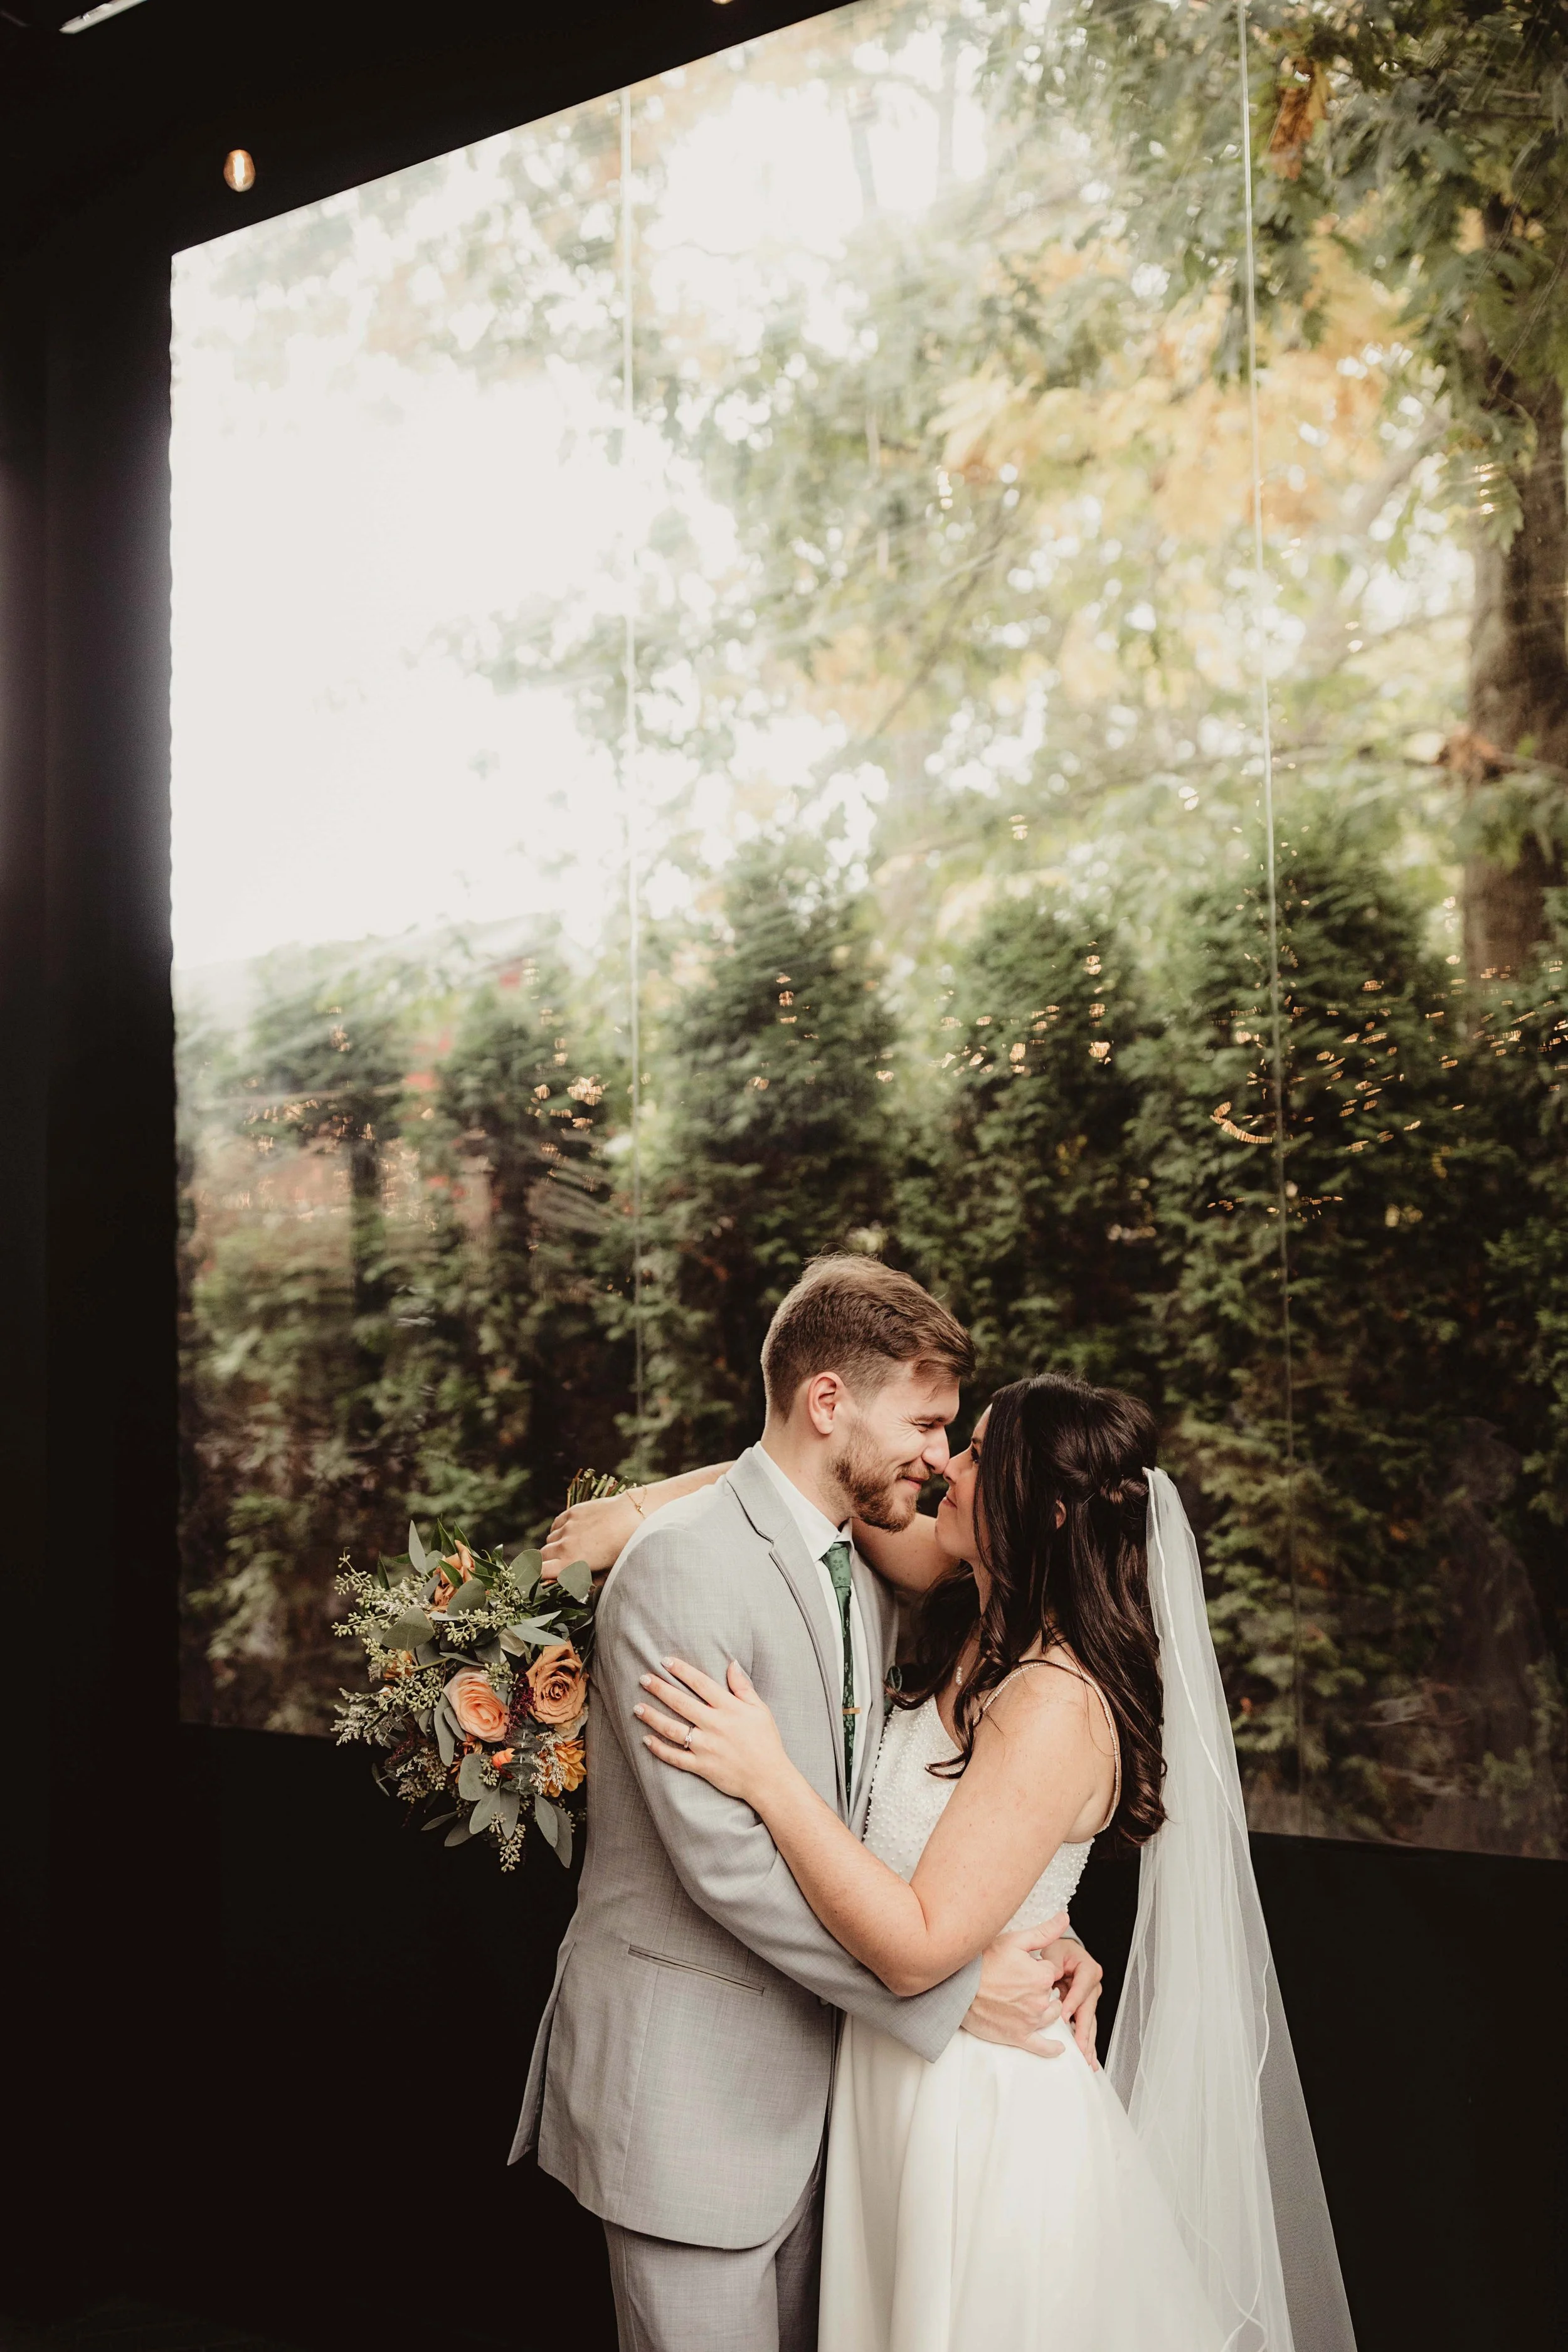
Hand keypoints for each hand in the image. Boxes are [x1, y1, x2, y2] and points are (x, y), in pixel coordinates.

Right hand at [541, 1490, 641, 1581]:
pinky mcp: (573, 1512)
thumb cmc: (625, 1548)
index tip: (539, 1578)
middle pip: (542, 1555)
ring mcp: (568, 1526)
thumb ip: (592, 1581)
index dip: (537, 1576)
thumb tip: (583, 1586)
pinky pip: (557, 1525)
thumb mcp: (609, 1571)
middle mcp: (565, 1544)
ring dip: (555, 1546)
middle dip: (545, 1562)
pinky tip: (570, 1533)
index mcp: (572, 1562)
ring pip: (550, 1539)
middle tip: (556, 1565)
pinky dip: (559, 1531)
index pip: (541, 1571)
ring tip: (571, 1547)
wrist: (633, 1516)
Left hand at [635, 1656, 787, 1805]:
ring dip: (653, 1717)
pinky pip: (675, 1757)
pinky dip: (659, 1749)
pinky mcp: (701, 1767)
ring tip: (637, 1707)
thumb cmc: (766, 1741)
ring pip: (673, 1729)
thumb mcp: (760, 1709)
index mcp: (729, 1708)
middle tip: (643, 1678)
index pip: (701, 1683)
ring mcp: (706, 1747)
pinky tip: (646, 1739)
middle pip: (681, 1703)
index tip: (665, 1661)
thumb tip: (731, 1663)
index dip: (682, 1671)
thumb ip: (743, 1687)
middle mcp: (715, 1725)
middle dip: (660, 1689)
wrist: (769, 1779)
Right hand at [962, 1915, 1083, 2059]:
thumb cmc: (983, 1961)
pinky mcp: (1019, 2036)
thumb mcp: (1014, 1940)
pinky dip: (1052, 2048)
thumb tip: (1065, 1917)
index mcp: (1041, 1976)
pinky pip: (1042, 2047)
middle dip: (1042, 1988)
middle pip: (1053, 1994)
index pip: (1052, 1971)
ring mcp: (1030, 2021)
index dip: (1039, 1967)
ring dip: (1046, 2009)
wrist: (958, 1988)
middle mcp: (1040, 2000)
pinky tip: (1058, 2047)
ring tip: (1029, 2002)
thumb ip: (1044, 1931)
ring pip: (1051, 2015)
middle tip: (1020, 1983)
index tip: (1023, 1966)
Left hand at [1041, 1933, 1102, 2067]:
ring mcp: (1089, 2000)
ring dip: (1088, 2041)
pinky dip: (1086, 2041)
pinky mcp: (1084, 2010)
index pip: (1082, 1987)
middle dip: (1085, 2030)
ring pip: (1090, 2022)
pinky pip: (1085, 2026)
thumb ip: (1053, 1961)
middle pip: (1089, 2009)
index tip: (1064, 2016)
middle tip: (1080, 2047)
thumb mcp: (1053, 1950)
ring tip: (1086, 2059)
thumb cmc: (1056, 1952)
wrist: (1058, 1954)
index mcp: (1088, 1969)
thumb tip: (1053, 1975)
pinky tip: (1088, 2057)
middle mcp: (1092, 1986)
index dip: (1074, 2001)